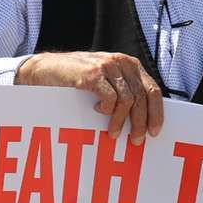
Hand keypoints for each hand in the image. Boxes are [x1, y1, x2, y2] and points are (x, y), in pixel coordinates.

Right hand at [16, 51, 163, 143]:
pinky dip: (107, 110)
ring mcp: (107, 66)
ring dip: (122, 121)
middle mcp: (122, 62)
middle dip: (141, 122)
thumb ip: (124, 89)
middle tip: (136, 139)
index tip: (155, 132)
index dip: (156, 112)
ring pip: (128, 100)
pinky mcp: (92, 74)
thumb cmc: (78, 78)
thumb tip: (143, 118)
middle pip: (142, 97)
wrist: (46, 69)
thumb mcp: (106, 79)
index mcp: (130, 64)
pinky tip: (98, 112)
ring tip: (114, 133)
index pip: (152, 89)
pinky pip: (109, 98)